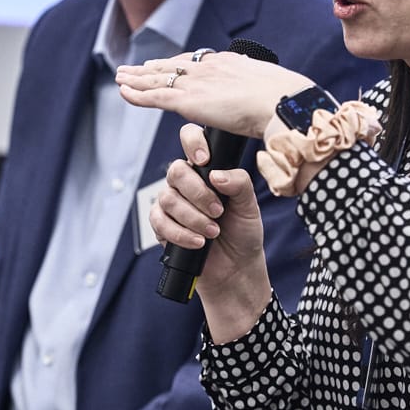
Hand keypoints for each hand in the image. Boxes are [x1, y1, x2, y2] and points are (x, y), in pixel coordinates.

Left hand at [116, 51, 313, 138]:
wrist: (283, 102)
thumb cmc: (286, 103)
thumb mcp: (271, 93)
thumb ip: (260, 98)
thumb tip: (266, 109)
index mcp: (229, 63)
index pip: (196, 61)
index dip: (178, 64)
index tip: (166, 65)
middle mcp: (209, 68)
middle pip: (172, 65)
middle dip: (152, 68)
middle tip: (135, 68)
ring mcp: (197, 83)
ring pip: (158, 79)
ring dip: (136, 78)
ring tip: (121, 76)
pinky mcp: (189, 101)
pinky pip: (154, 96)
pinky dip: (137, 94)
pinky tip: (124, 91)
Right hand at [151, 124, 272, 342]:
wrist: (236, 269)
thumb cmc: (243, 233)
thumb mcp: (249, 205)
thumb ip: (239, 183)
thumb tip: (216, 175)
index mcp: (206, 170)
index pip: (190, 139)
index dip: (192, 142)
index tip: (204, 160)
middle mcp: (185, 183)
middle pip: (176, 171)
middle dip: (198, 193)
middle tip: (218, 211)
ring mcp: (171, 204)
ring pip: (167, 198)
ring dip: (192, 217)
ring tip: (213, 232)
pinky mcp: (162, 226)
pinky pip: (159, 222)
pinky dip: (180, 233)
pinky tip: (198, 242)